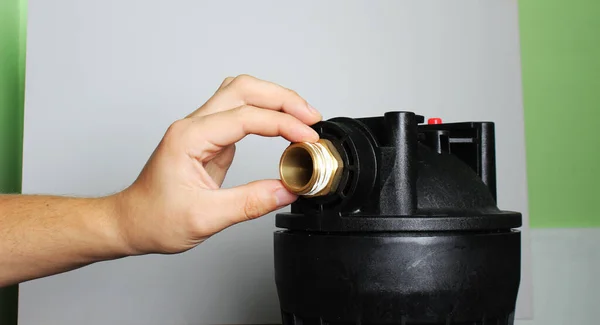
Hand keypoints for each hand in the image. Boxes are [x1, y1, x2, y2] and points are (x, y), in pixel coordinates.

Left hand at [115, 75, 321, 254]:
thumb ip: (250, 202)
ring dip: (274, 99)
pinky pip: (240, 113)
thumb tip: (288, 189)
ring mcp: (200, 129)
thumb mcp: (205, 217)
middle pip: (244, 89)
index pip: (246, 117)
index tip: (307, 138)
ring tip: (302, 116)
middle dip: (283, 99)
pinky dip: (266, 114)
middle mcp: (194, 125)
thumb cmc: (154, 218)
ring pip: (241, 93)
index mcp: (189, 137)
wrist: (131, 222)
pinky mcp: (208, 138)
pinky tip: (282, 126)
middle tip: (312, 118)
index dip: (283, 124)